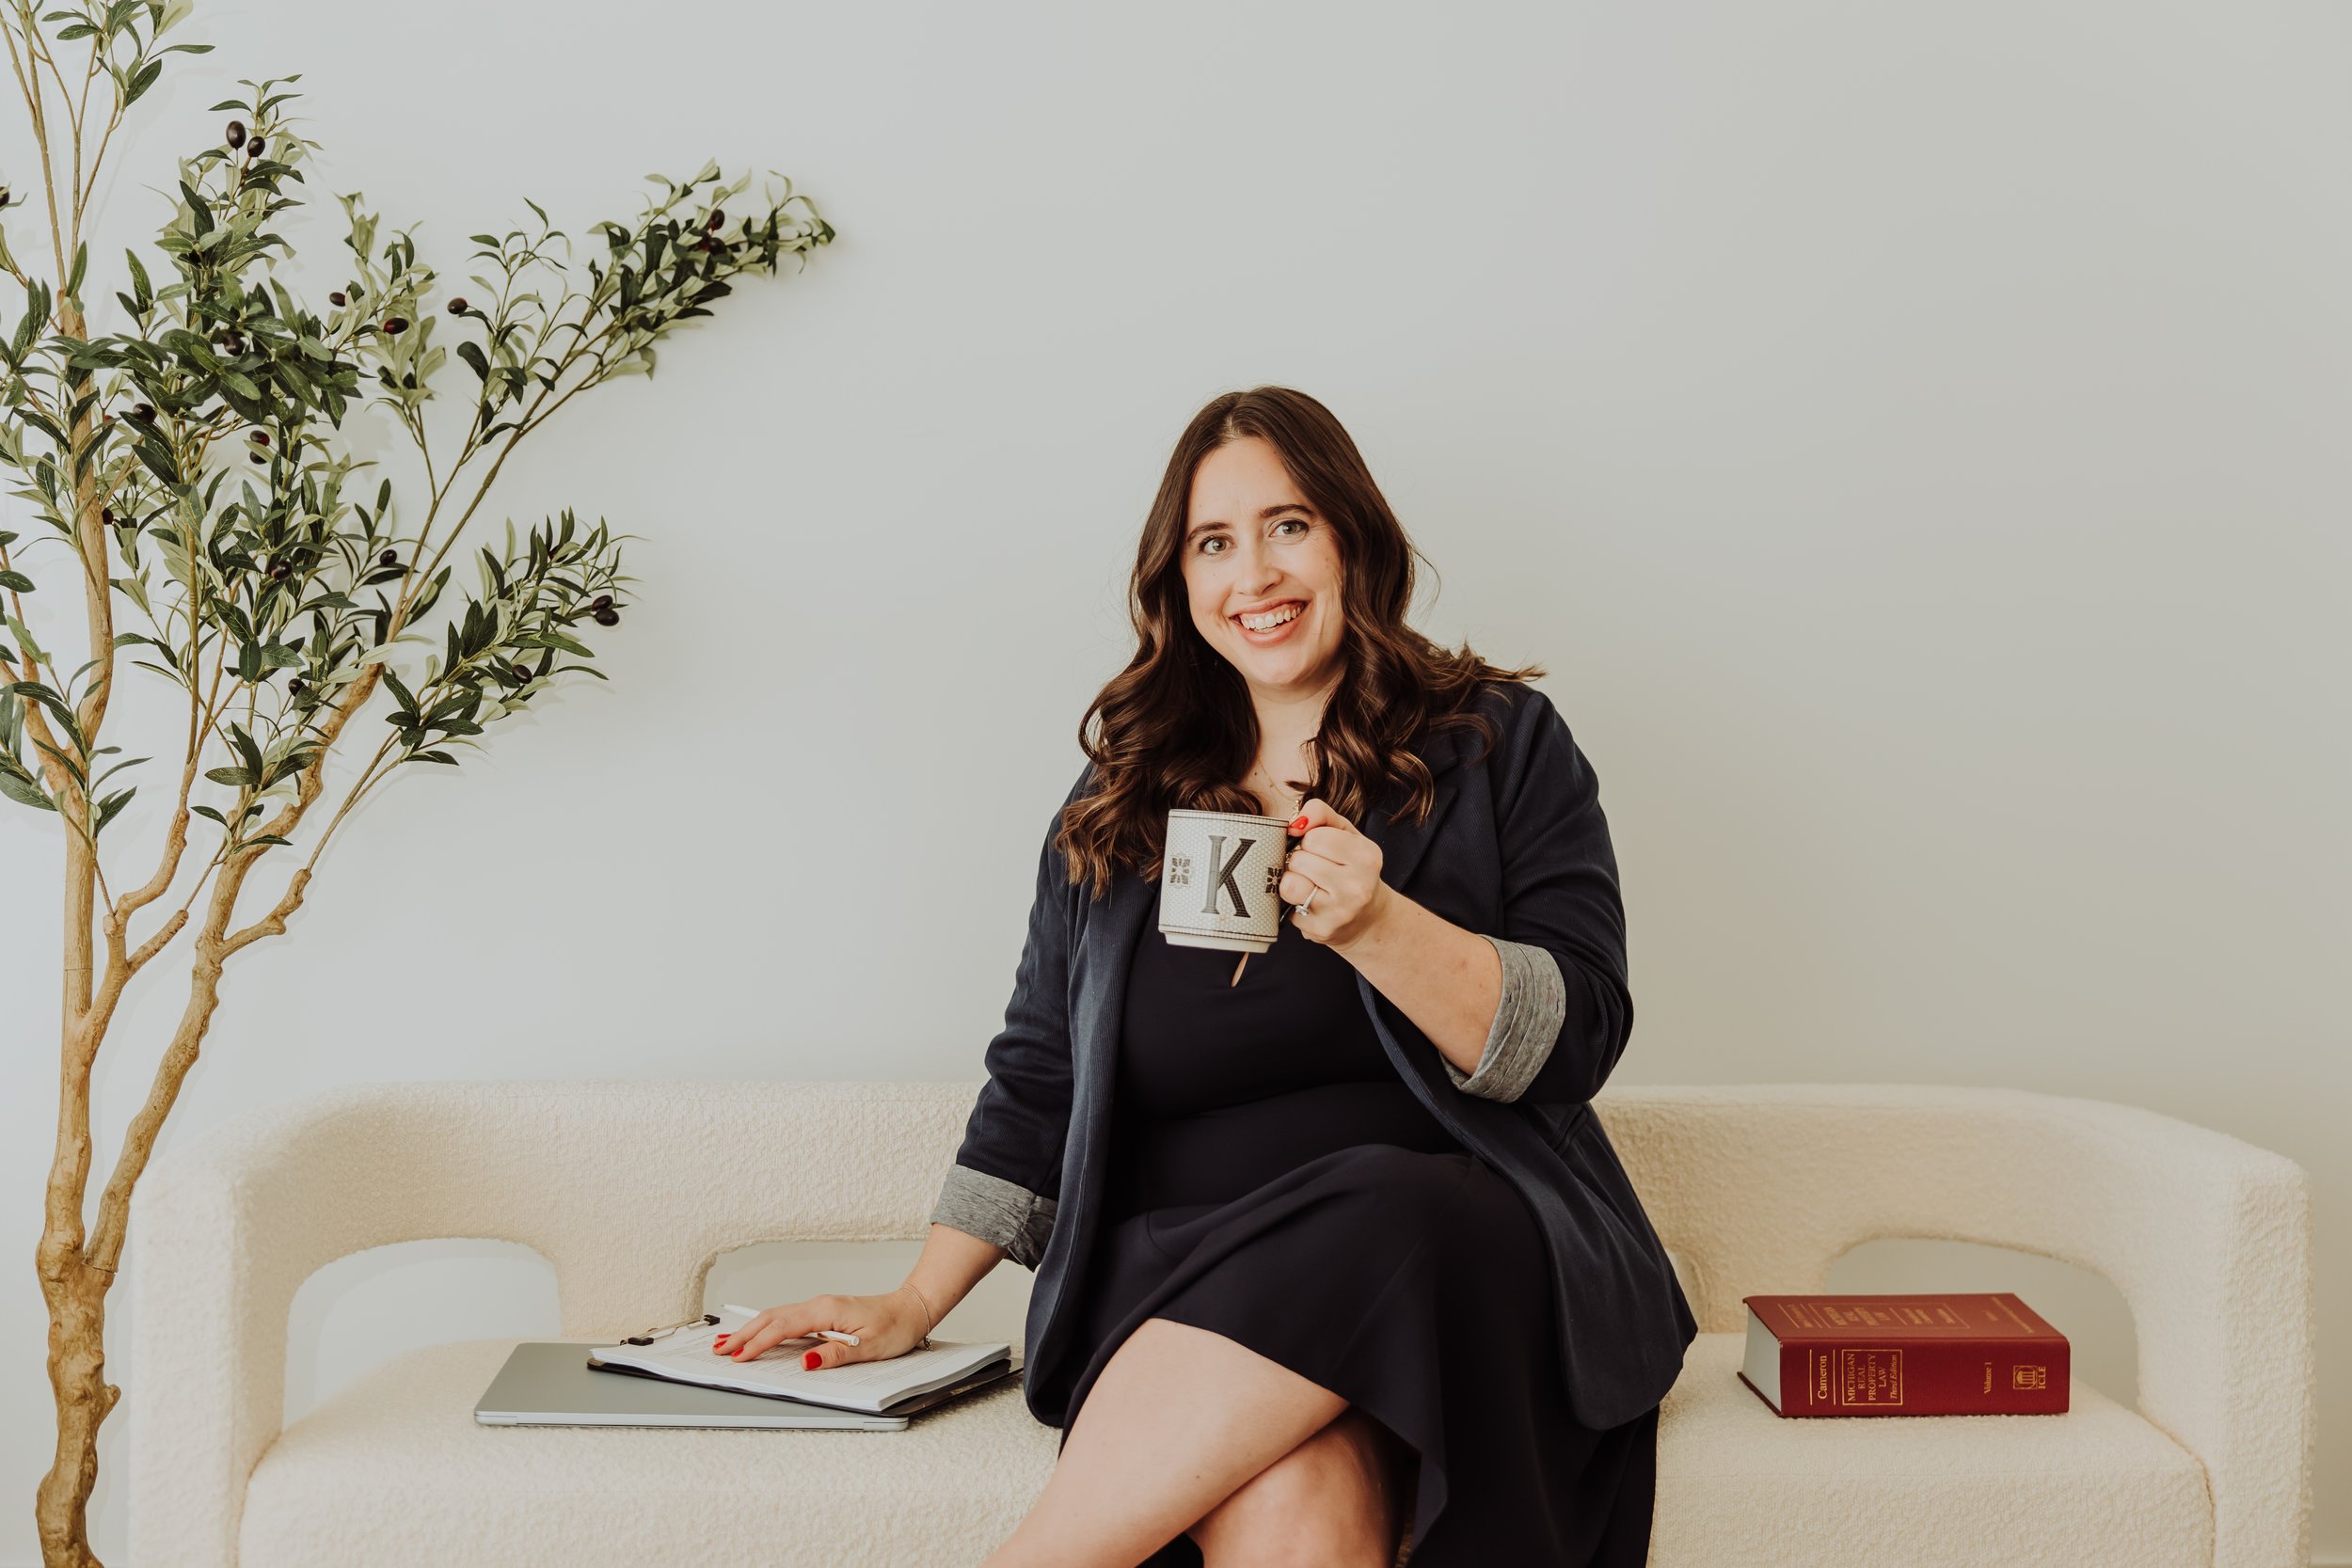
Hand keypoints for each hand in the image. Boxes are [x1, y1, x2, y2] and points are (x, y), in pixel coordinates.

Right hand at [714, 1283, 935, 1368]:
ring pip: (777, 1316)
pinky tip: (759, 1333)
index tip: (737, 1357)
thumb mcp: (869, 1347)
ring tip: (728, 1342)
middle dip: (744, 1335)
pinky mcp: (823, 1313)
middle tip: (719, 1350)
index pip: (782, 1329)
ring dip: (752, 1329)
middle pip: (772, 1318)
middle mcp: (819, 1305)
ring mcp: (820, 1307)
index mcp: (826, 1311)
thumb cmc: (895, 1326)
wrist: (911, 1308)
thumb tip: (806, 1362)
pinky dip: (768, 1326)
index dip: (757, 1344)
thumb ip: (835, 1355)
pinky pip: (788, 1318)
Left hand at [1280, 798, 1392, 952]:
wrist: (1369, 919)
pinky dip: (1293, 903)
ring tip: (1308, 884)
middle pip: (1299, 860)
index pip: (1314, 837)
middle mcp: (1357, 886)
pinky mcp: (1320, 930)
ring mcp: (1340, 912)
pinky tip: (1310, 904)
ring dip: (1292, 881)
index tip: (1321, 850)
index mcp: (1366, 857)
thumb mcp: (1347, 835)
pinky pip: (1287, 907)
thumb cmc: (1353, 870)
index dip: (1311, 841)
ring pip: (1289, 884)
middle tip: (1316, 870)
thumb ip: (1321, 814)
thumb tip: (1295, 823)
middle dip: (1301, 861)